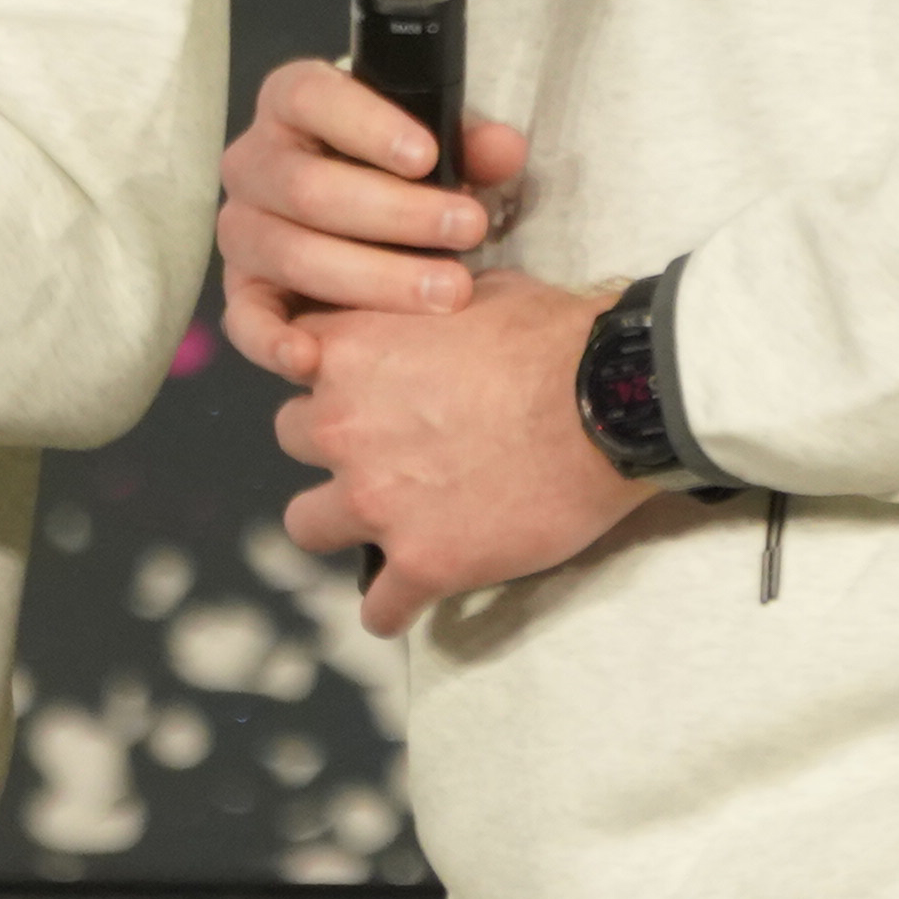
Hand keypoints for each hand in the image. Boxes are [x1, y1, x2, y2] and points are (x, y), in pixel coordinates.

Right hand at [215, 58, 534, 381]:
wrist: (355, 214)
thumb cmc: (393, 168)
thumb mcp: (430, 142)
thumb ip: (467, 144)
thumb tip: (505, 150)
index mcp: (290, 103)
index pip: (310, 99)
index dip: (367, 126)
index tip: (427, 156)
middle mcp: (253, 163)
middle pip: (309, 188)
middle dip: (397, 214)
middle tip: (468, 229)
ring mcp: (243, 229)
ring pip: (294, 254)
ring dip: (374, 278)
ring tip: (448, 290)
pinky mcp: (243, 291)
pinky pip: (245, 319)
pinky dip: (273, 341)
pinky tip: (312, 356)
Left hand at [276, 271, 681, 634]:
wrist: (607, 404)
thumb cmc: (552, 336)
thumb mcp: (471, 291)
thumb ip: (419, 307)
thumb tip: (422, 303)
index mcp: (349, 350)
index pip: (292, 352)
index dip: (326, 368)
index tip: (357, 378)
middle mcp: (342, 426)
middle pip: (291, 437)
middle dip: (332, 441)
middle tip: (381, 445)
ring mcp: (375, 501)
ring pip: (306, 524)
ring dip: (339, 521)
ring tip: (381, 524)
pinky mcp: (422, 563)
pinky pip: (379, 607)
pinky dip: (391, 607)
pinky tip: (410, 601)